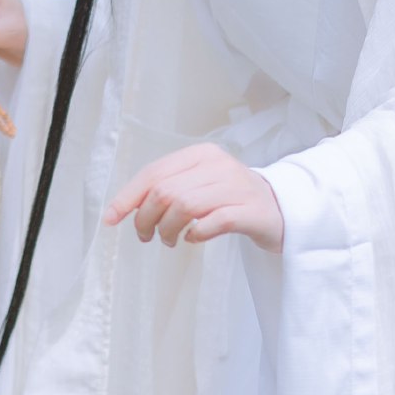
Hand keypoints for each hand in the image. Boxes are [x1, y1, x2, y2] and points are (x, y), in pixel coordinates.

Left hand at [101, 144, 284, 250]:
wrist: (284, 209)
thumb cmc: (231, 198)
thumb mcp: (198, 184)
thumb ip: (167, 188)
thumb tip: (127, 207)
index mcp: (200, 154)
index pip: (154, 172)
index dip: (127, 197)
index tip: (111, 219)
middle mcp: (218, 165)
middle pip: (165, 191)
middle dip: (146, 218)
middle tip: (147, 236)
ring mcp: (237, 187)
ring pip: (184, 205)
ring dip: (168, 229)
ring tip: (169, 240)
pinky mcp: (251, 211)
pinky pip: (212, 222)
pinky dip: (195, 233)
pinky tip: (193, 238)